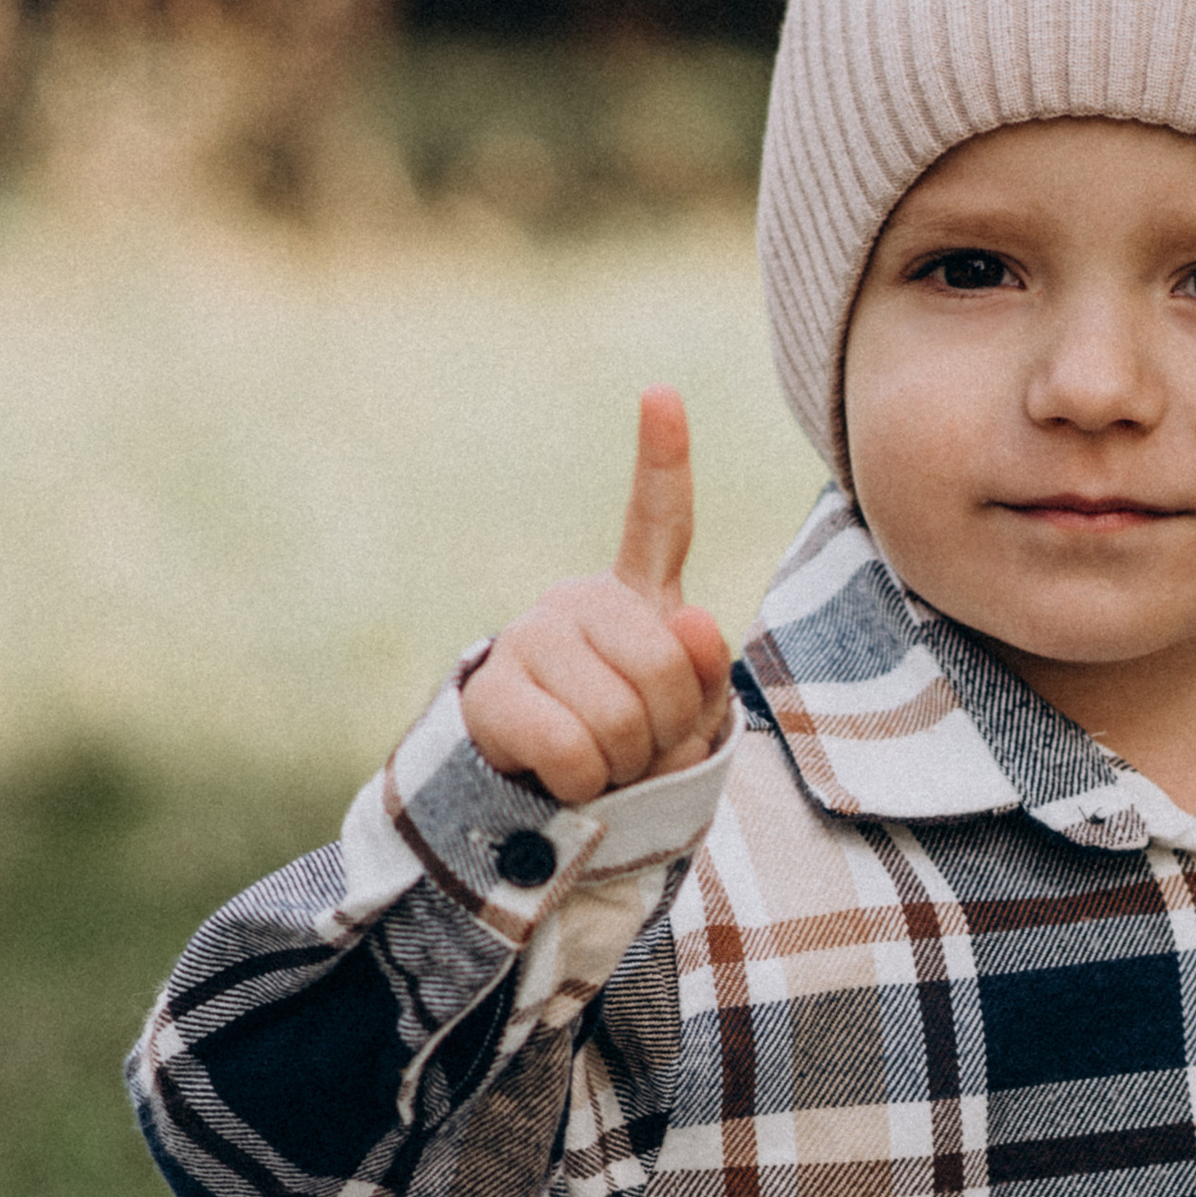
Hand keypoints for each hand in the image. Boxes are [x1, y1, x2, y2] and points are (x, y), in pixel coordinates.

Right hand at [462, 387, 733, 801]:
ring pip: (620, 721)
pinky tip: (563, 778)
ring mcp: (530, 639)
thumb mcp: (688, 720)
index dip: (662, 460)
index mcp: (637, 600)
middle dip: (669, 732)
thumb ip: (704, 674)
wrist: (544, 804)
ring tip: (603, 764)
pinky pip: (572, 752)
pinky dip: (584, 787)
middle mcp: (580, 603)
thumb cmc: (631, 755)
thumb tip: (692, 618)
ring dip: (627, 767)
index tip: (661, 393)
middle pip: (665, 671)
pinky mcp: (491, 692)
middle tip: (641, 748)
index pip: (658, 523)